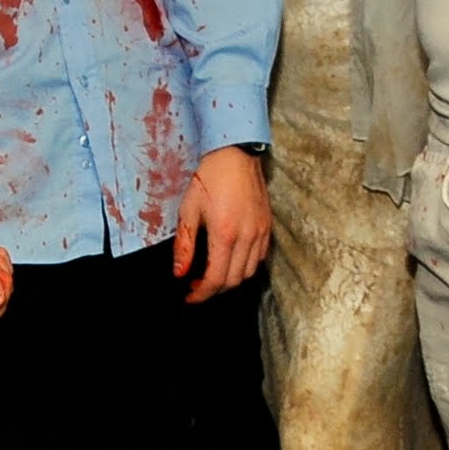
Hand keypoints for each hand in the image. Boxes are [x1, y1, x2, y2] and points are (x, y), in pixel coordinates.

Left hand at [173, 145, 272, 302]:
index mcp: (225, 234)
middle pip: (234, 280)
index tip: (189, 296)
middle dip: (214, 290)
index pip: (216, 279)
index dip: (201, 294)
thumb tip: (180, 273)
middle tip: (197, 286)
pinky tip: (231, 258)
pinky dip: (245, 265)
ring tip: (213, 273)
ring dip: (231, 279)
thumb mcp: (189, 210)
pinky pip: (260, 256)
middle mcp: (247, 236)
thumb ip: (185, 245)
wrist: (236, 154)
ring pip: (249, 271)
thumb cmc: (210, 178)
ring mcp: (261, 231)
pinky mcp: (268, 225)